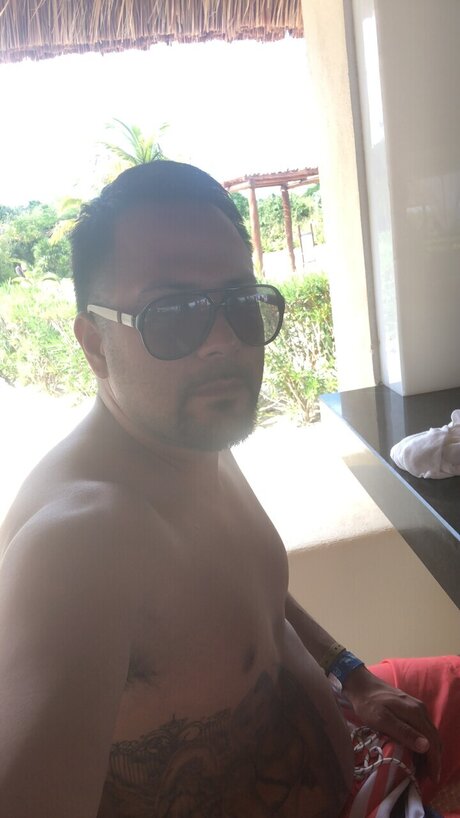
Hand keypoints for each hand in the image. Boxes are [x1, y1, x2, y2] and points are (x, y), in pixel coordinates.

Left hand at [342, 666, 441, 782]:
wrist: (360, 684)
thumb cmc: (368, 703)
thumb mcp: (382, 719)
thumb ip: (403, 732)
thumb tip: (426, 746)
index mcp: (415, 713)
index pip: (432, 741)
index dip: (434, 761)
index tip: (431, 778)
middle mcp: (420, 710)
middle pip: (434, 739)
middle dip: (433, 760)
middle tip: (426, 778)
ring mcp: (417, 708)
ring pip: (429, 734)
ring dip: (429, 753)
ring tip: (421, 770)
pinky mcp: (411, 709)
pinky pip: (423, 729)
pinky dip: (423, 744)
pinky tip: (415, 753)